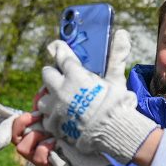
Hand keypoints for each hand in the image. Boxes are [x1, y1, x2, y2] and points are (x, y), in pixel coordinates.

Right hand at [10, 113, 111, 165]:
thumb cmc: (71, 136)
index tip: (31, 113)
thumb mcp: (58, 121)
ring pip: (22, 148)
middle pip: (13, 137)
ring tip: (49, 134)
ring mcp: (37, 157)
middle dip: (22, 124)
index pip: (13, 128)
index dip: (16, 121)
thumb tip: (43, 92)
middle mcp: (31, 147)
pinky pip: (37, 157)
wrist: (87, 158)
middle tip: (37, 117)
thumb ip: (48, 108)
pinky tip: (56, 143)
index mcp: (32, 134)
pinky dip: (45, 148)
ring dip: (34, 137)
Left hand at [36, 30, 158, 163]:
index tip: (57, 47)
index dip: (59, 49)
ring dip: (50, 98)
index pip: (62, 56)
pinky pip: (46, 118)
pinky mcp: (54, 124)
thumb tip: (122, 33)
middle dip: (53, 74)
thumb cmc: (116, 105)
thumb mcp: (116, 79)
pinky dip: (54, 118)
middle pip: (47, 74)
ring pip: (43, 98)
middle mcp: (61, 89)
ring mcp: (55, 108)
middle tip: (62, 79)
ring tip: (61, 103)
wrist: (112, 133)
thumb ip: (116, 57)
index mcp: (75, 75)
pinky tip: (63, 119)